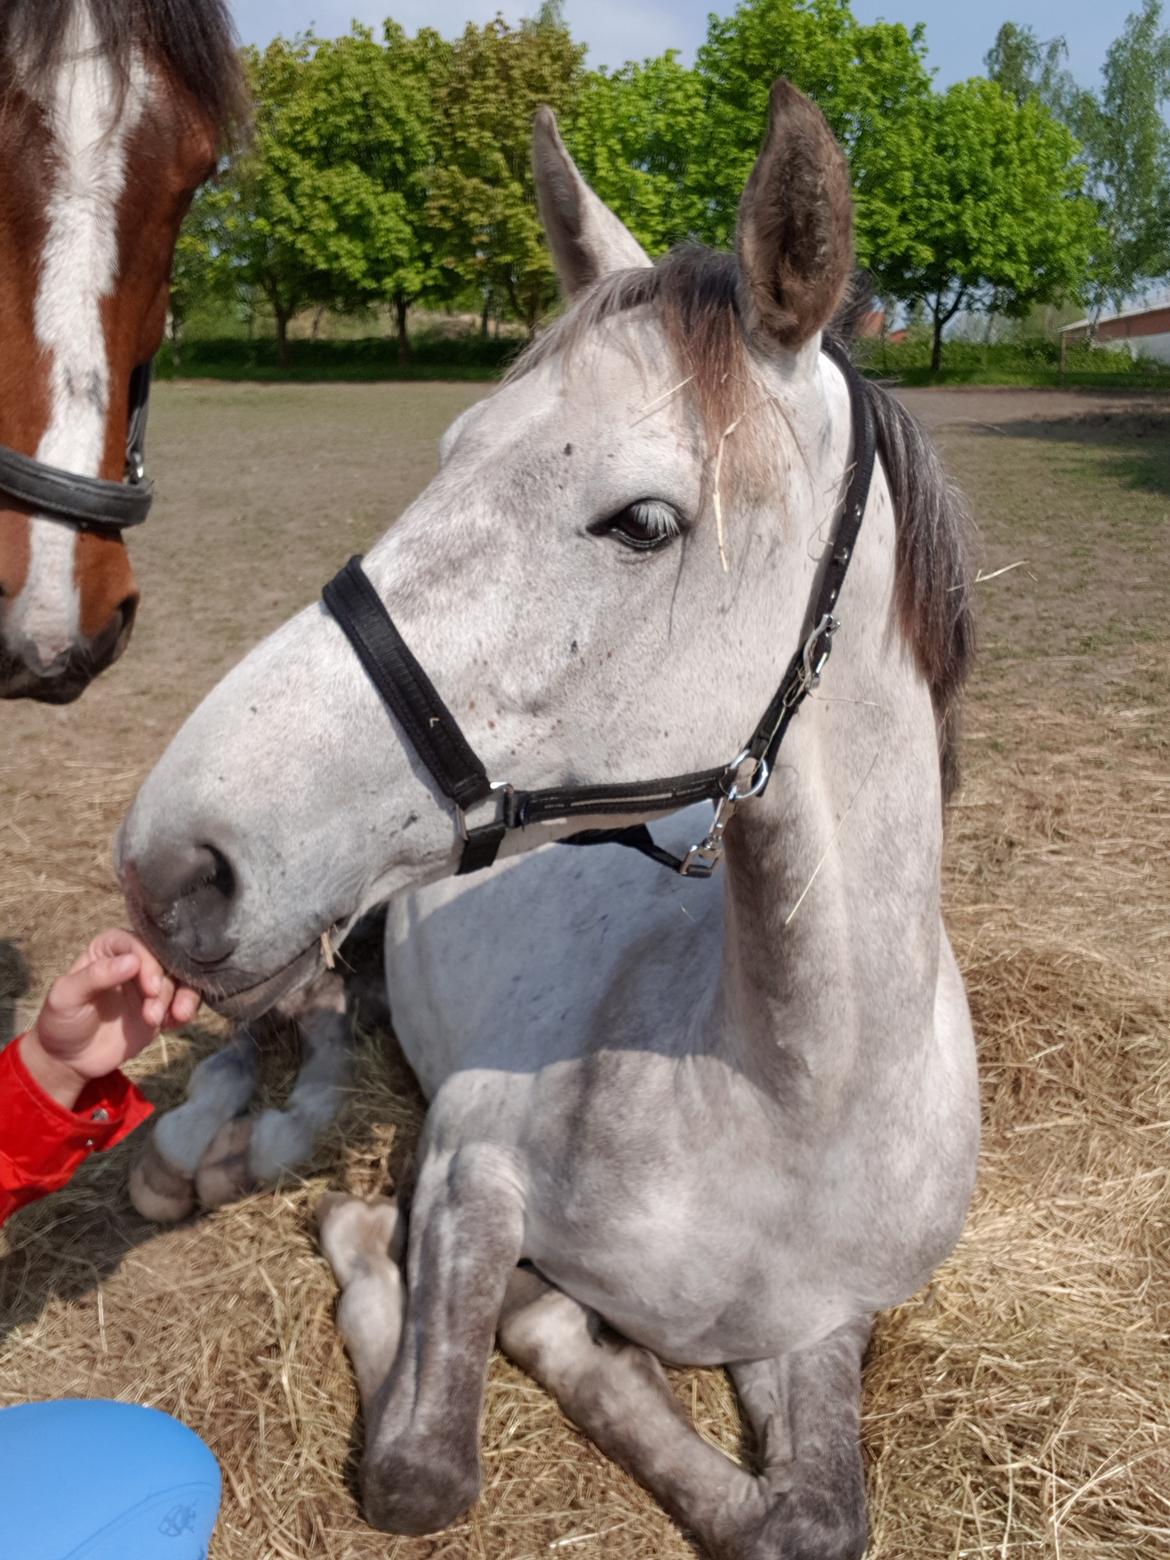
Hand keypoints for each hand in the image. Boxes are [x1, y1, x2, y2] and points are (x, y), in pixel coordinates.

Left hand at [20, 930, 200, 1109]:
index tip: (150, 987)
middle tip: (153, 1013)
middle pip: (164, 960)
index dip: (149, 961)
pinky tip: (178, 1022)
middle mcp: (134, 962)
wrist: (70, 1060)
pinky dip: (186, 1010)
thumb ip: (96, 976)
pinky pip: (184, 1002)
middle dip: (165, 986)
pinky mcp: (161, 1008)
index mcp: (109, 949)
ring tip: (170, 1018)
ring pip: (179, 980)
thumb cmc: (61, 1021)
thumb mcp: (67, 996)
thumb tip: (132, 961)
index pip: (136, 943)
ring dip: (182, 998)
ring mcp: (149, 986)